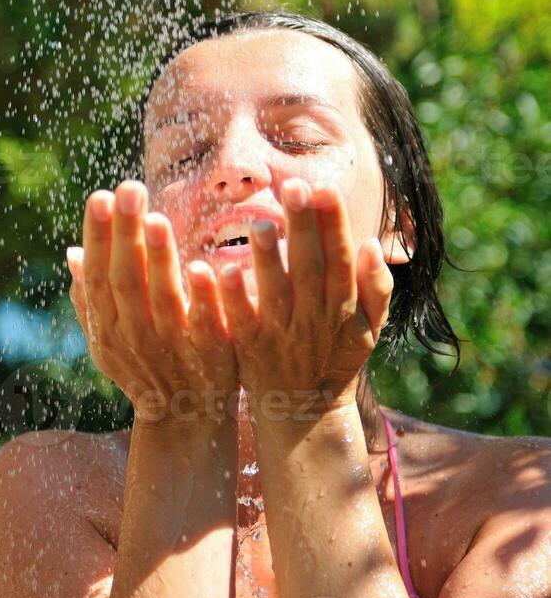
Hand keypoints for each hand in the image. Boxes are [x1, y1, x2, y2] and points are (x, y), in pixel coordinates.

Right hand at [66, 180, 237, 424]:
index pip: (98, 274)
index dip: (99, 236)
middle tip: (130, 188)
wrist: (185, 420)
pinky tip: (205, 267)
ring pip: (162, 300)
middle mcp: (134, 337)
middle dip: (126, 234)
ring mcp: (172, 348)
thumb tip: (71, 252)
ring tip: (158, 218)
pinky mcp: (211, 357)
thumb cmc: (147, 365)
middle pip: (126, 280)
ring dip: (159, 259)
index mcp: (108, 327)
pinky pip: (206, 325)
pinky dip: (204, 299)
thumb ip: (91, 298)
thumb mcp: (110, 337)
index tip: (101, 195)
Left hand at [215, 178, 393, 418]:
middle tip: (295, 186)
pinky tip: (221, 270)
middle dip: (304, 226)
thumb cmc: (335, 358)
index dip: (334, 223)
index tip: (324, 187)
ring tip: (262, 224)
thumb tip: (372, 244)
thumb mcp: (368, 327)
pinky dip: (233, 298)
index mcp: (343, 305)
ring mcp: (281, 333)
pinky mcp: (249, 347)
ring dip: (270, 259)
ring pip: (277, 293)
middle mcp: (314, 317)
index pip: (341, 257)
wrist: (304, 412)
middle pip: (310, 266)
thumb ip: (375, 287)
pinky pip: (241, 321)